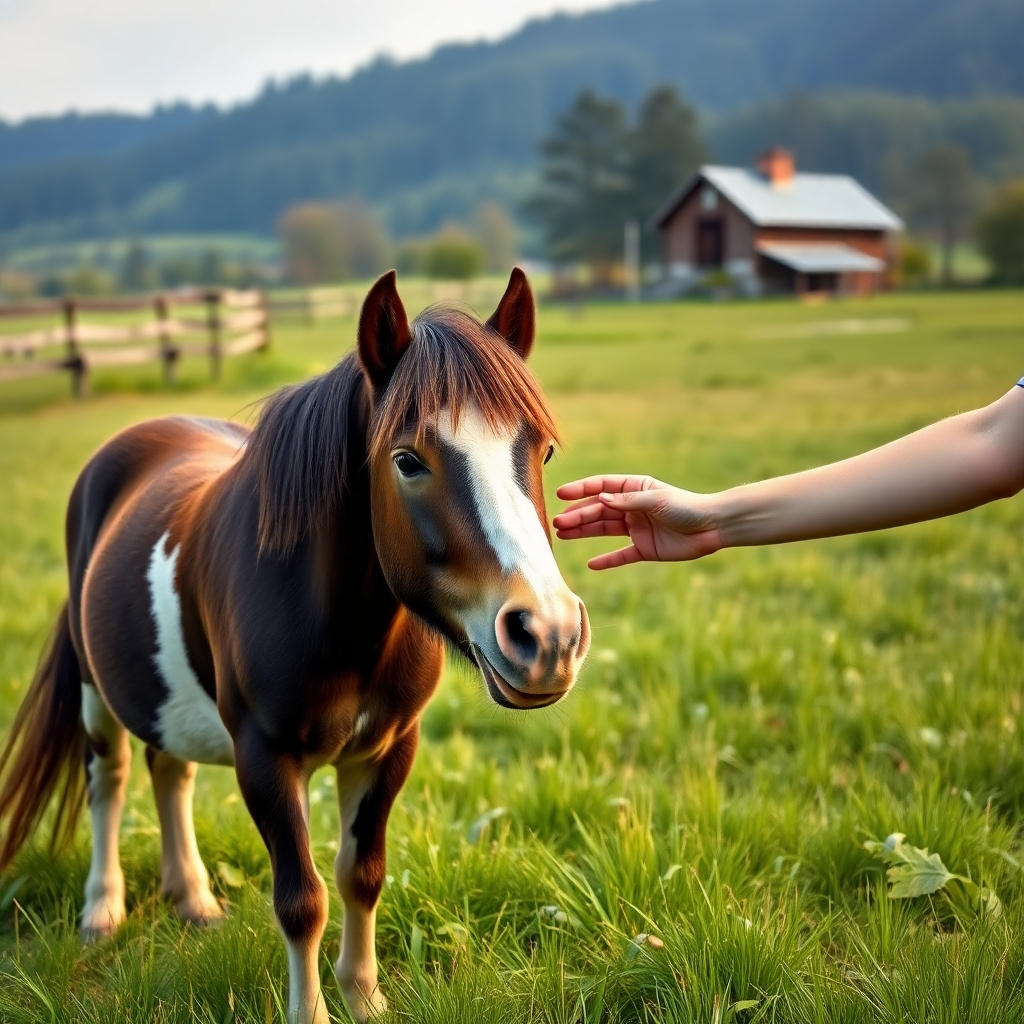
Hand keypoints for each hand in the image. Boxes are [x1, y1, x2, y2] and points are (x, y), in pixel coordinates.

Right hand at [553, 475, 722, 569]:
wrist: (712, 528)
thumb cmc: (686, 507)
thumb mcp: (655, 500)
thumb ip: (627, 502)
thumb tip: (600, 500)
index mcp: (634, 489)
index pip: (602, 487)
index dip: (581, 490)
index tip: (561, 495)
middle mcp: (632, 508)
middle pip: (598, 511)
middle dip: (577, 516)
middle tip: (557, 523)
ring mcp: (637, 529)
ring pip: (604, 530)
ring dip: (583, 532)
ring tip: (562, 536)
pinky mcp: (644, 549)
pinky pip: (621, 555)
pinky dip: (607, 560)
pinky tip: (591, 564)